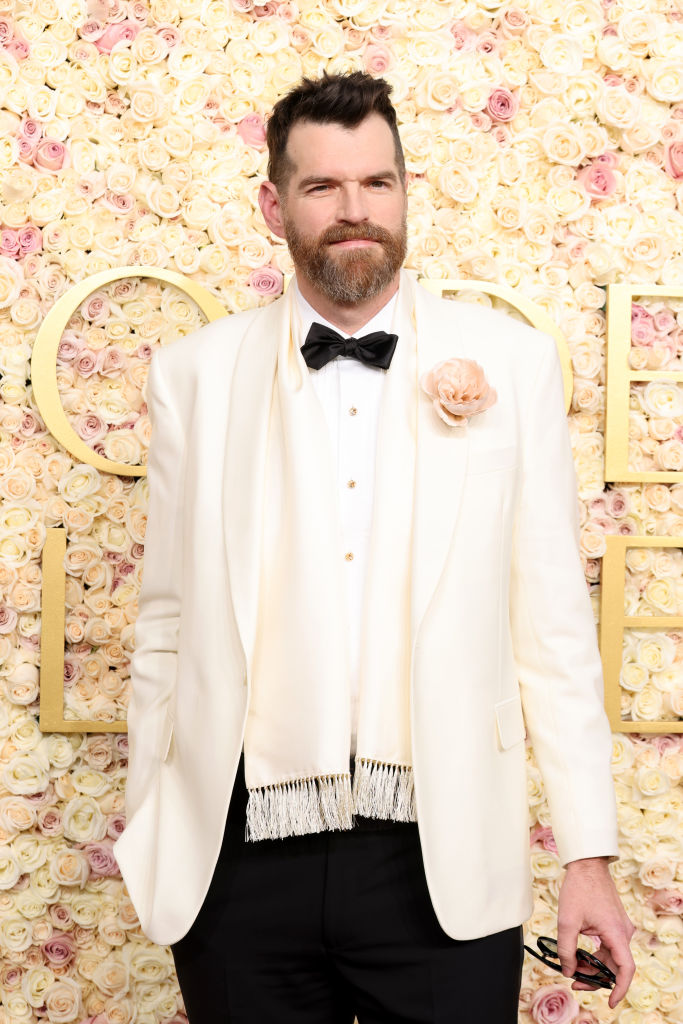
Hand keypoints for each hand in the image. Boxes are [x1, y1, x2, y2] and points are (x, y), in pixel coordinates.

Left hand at [557, 856, 634, 1009]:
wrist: (586, 864)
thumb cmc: (579, 888)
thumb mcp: (567, 921)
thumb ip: (566, 950)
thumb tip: (568, 971)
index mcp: (616, 933)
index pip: (626, 969)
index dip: (619, 989)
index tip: (611, 1002)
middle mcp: (623, 932)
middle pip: (616, 966)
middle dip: (596, 978)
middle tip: (574, 981)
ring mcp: (620, 927)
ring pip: (611, 957)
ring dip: (594, 966)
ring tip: (573, 968)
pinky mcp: (615, 923)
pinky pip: (609, 946)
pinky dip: (596, 955)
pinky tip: (580, 956)